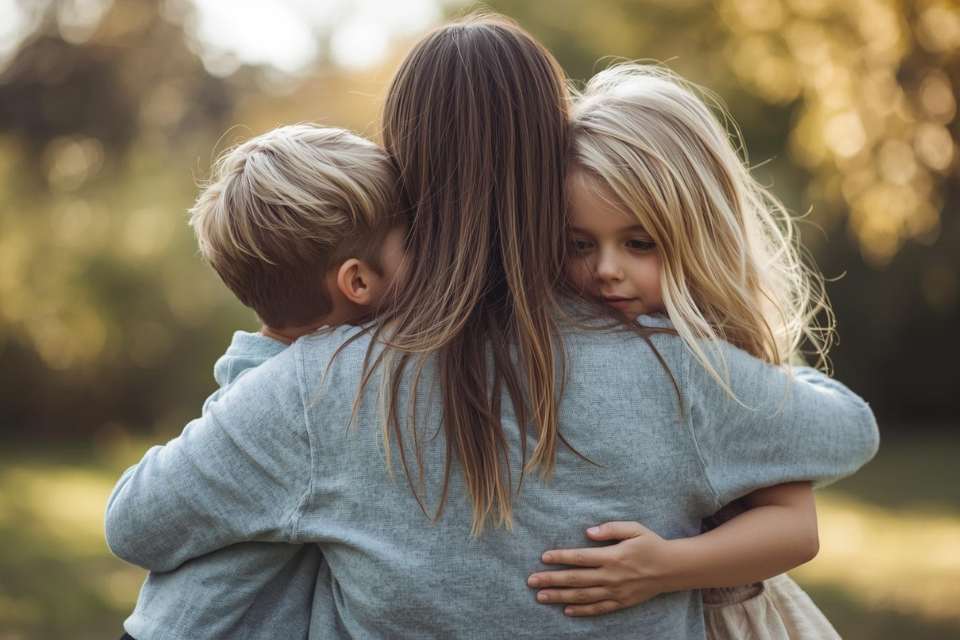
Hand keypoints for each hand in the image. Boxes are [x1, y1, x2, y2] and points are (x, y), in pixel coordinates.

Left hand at [527, 521, 671, 616]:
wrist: (672, 568)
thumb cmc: (651, 544)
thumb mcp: (634, 528)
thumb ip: (611, 528)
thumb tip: (588, 531)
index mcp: (613, 556)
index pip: (580, 557)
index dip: (560, 557)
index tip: (543, 557)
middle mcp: (612, 576)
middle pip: (576, 579)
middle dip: (551, 579)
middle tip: (531, 580)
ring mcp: (616, 592)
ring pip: (583, 596)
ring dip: (560, 596)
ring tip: (541, 596)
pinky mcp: (621, 603)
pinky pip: (598, 609)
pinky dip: (581, 611)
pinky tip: (566, 610)